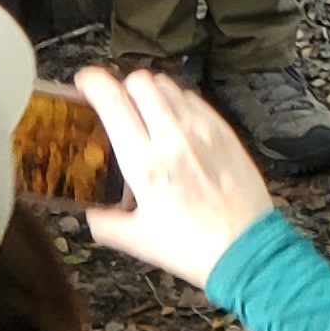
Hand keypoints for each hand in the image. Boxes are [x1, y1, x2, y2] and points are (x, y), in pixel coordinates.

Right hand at [74, 66, 274, 288]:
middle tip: (118, 104)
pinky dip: (178, 102)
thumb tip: (90, 211)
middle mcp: (172, 136)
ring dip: (150, 92)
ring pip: (168, 84)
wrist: (246, 249)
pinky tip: (176, 123)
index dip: (92, 82)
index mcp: (144, 163)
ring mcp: (202, 129)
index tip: (84, 83)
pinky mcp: (224, 130)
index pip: (112, 100)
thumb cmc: (190, 247)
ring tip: (146, 112)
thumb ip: (105, 222)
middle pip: (140, 81)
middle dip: (122, 86)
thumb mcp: (136, 240)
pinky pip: (193, 98)